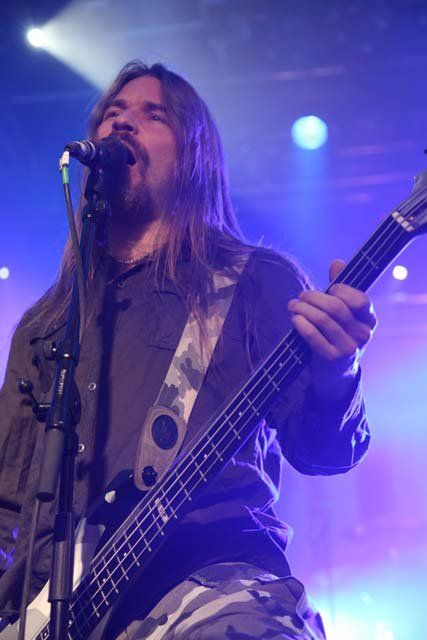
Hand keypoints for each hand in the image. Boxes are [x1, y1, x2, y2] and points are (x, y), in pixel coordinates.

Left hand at [287, 259, 377, 400]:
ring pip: (322, 319)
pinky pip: (312, 335)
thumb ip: (342, 288)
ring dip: (303, 308)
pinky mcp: (331, 358)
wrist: (337, 373)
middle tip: (301, 296)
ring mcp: (348, 348)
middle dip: (314, 297)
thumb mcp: (345, 313)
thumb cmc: (339, 335)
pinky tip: (294, 319)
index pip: (359, 299)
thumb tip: (337, 262)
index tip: (328, 289)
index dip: (341, 290)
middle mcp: (363, 334)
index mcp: (369, 320)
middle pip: (336, 307)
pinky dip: (301, 323)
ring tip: (293, 305)